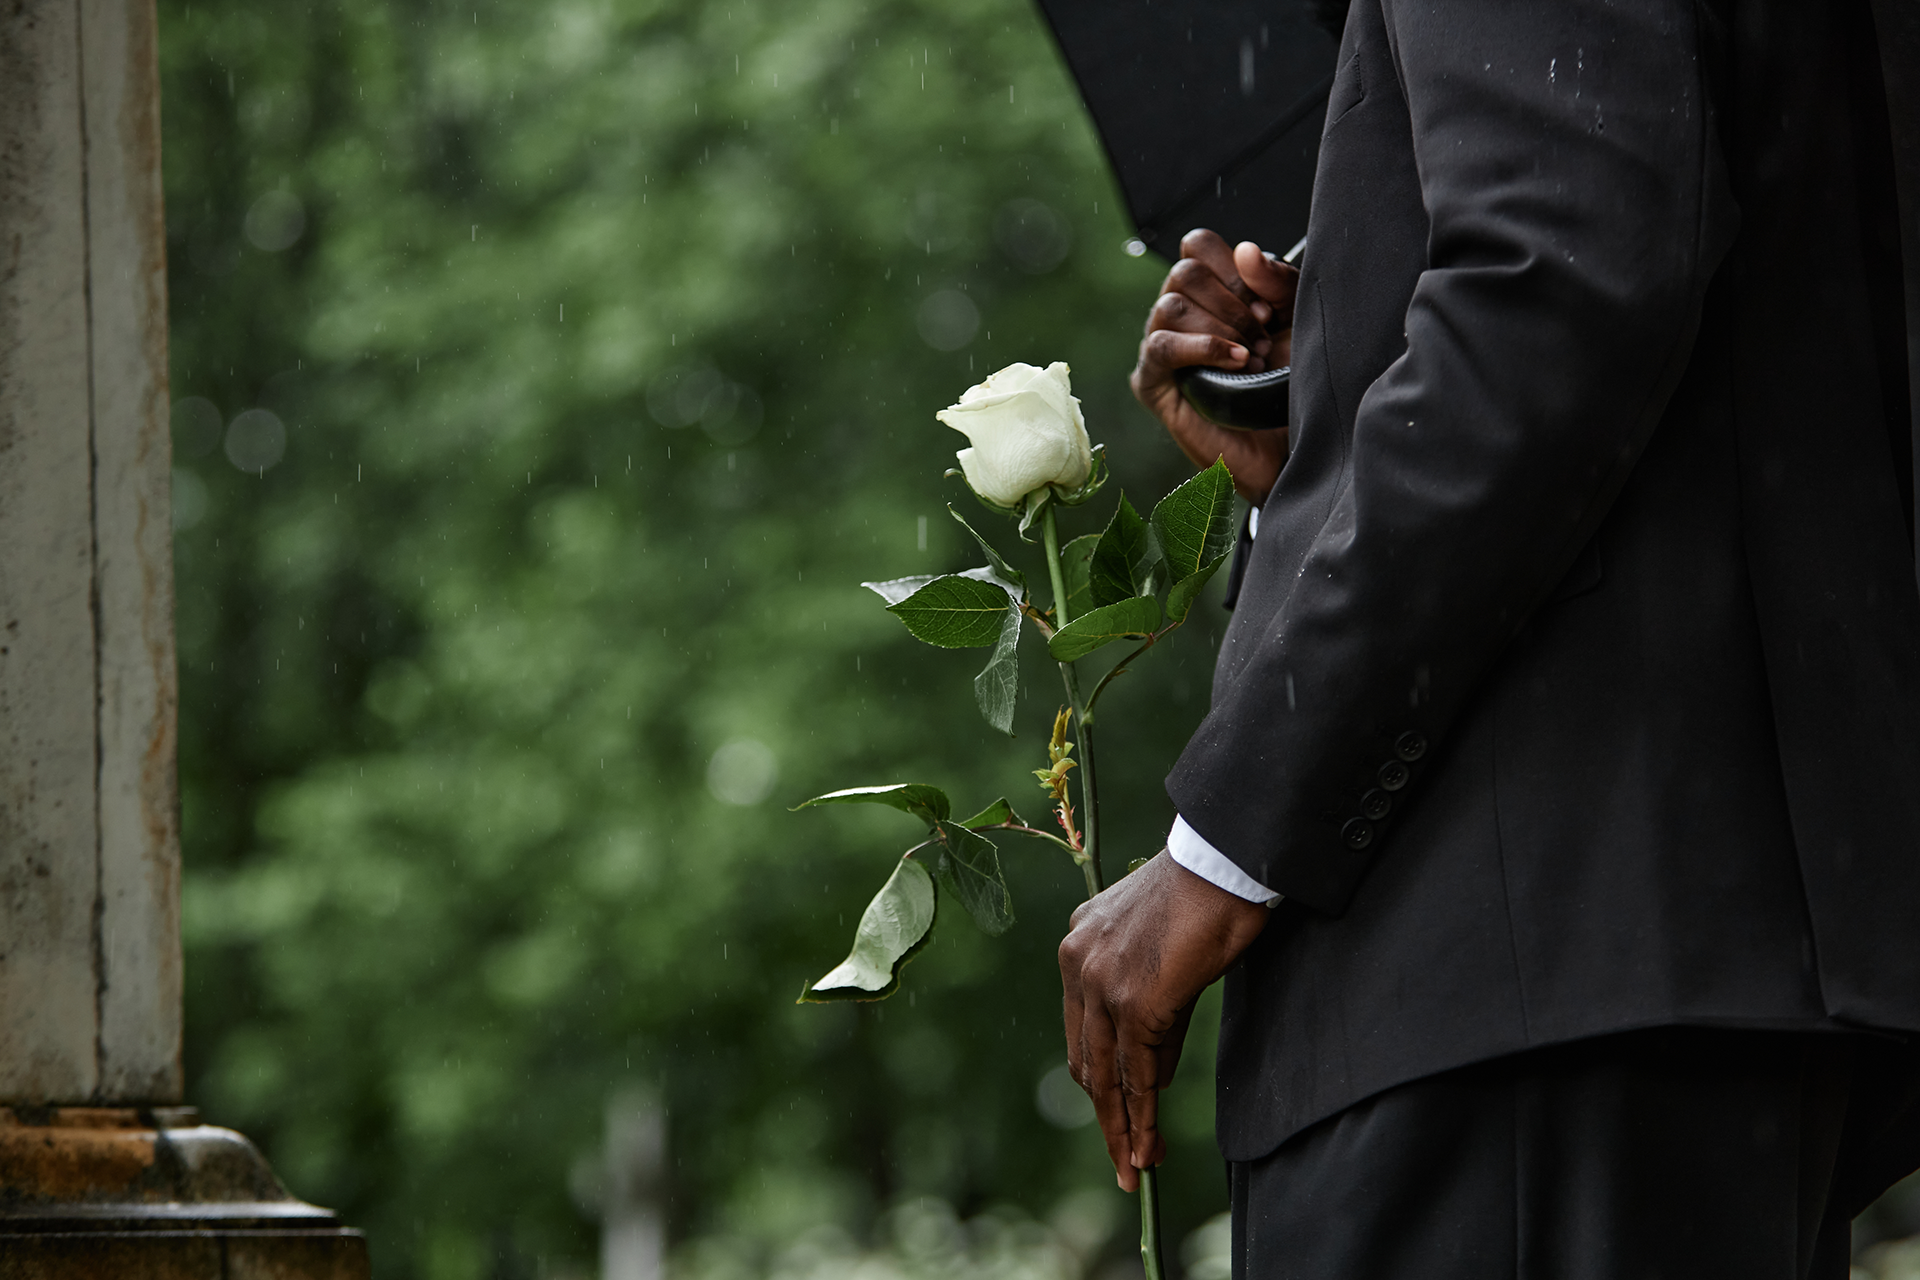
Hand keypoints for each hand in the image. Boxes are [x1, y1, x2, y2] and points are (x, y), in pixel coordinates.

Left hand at [1058, 851, 1268, 1189]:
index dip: (1102, 1079)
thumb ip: (1154, 1013)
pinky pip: (1134, 1073)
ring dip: (1120, 1125)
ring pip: (1104, 1074)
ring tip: (1138, 1164)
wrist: (1224, 861)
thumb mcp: (1166, 955)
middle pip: (1086, 1059)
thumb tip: (1153, 1076)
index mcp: (1080, 945)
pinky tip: (1147, 1143)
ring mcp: (1101, 982)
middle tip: (1129, 1154)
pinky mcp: (1134, 1001)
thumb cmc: (1208, 897)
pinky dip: (1140, 1114)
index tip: (1116, 1117)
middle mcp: (1078, 962)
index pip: (1084, 1030)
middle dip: (1108, 1113)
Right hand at [1129, 230, 1299, 503]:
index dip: (1231, 267)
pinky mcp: (1152, 382)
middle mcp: (1180, 315)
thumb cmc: (1289, 384)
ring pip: (1171, 305)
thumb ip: (1278, 281)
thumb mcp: (1296, 320)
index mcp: (1209, 293)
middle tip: (1261, 338)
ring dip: (1220, 329)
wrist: (1286, 446)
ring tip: (1251, 359)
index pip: (1198, 247)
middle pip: (1184, 272)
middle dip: (1231, 303)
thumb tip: (1245, 251)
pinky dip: (1201, 347)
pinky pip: (1161, 345)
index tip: (1264, 305)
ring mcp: (1162, 347)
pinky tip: (1234, 362)